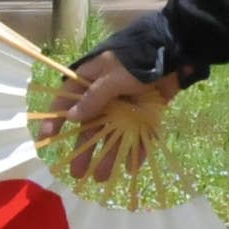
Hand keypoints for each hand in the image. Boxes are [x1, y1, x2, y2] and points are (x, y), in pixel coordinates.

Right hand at [40, 51, 181, 185]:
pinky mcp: (146, 111)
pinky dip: (135, 149)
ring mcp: (126, 104)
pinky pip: (138, 133)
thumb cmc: (141, 57)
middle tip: (77, 173)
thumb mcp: (114, 74)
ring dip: (108, 155)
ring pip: (113, 133)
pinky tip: (131, 168)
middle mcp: (106, 94)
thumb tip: (70, 117)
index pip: (66, 100)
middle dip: (84, 149)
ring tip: (101, 179)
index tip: (48, 140)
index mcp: (92, 79)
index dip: (56, 119)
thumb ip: (95, 96)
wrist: (180, 48)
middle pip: (90, 125)